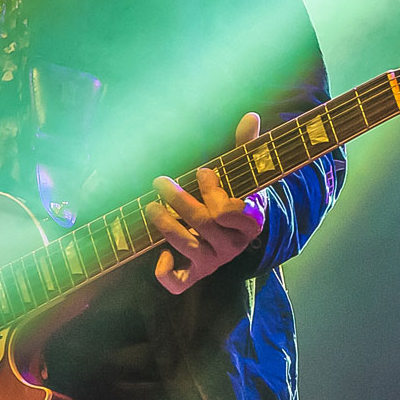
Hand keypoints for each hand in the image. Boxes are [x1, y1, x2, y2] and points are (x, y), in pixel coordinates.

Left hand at [146, 112, 268, 293]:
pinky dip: (167, 273)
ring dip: (165, 225)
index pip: (230, 211)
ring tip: (149, 207)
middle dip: (178, 200)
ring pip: (188, 247)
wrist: (235, 234)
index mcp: (250, 222)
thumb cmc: (234, 196)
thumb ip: (245, 148)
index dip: (213, 191)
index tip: (203, 172)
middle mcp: (234, 245)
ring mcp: (214, 261)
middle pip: (203, 224)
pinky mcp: (195, 274)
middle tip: (159, 182)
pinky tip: (159, 257)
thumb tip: (250, 116)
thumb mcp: (242, 173)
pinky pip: (180, 283)